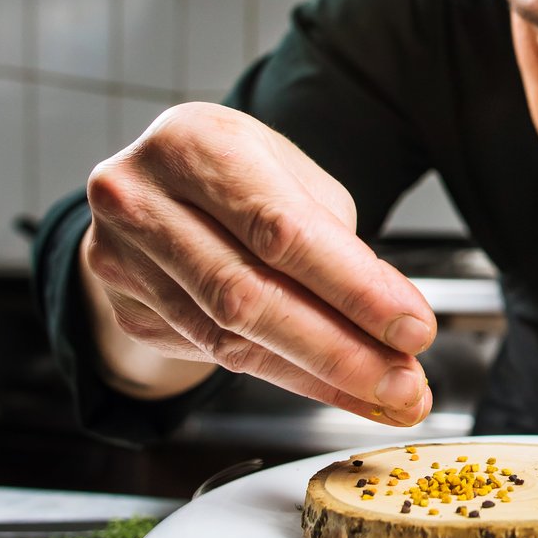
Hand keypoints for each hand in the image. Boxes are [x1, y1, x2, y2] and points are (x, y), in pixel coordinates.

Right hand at [80, 102, 435, 424]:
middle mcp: (143, 199)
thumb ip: (340, 247)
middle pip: (248, 296)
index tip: (413, 329)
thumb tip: (396, 327)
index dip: (353, 288)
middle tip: (404, 383)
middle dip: (340, 350)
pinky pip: (218, 357)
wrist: (154, 191)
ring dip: (320, 376)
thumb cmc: (239, 179)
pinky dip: (287, 377)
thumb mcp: (294, 182)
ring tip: (384, 393)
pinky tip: (333, 386)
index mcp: (195, 144)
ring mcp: (123, 260)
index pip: (282, 232)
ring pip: (231, 339)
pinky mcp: (129, 312)